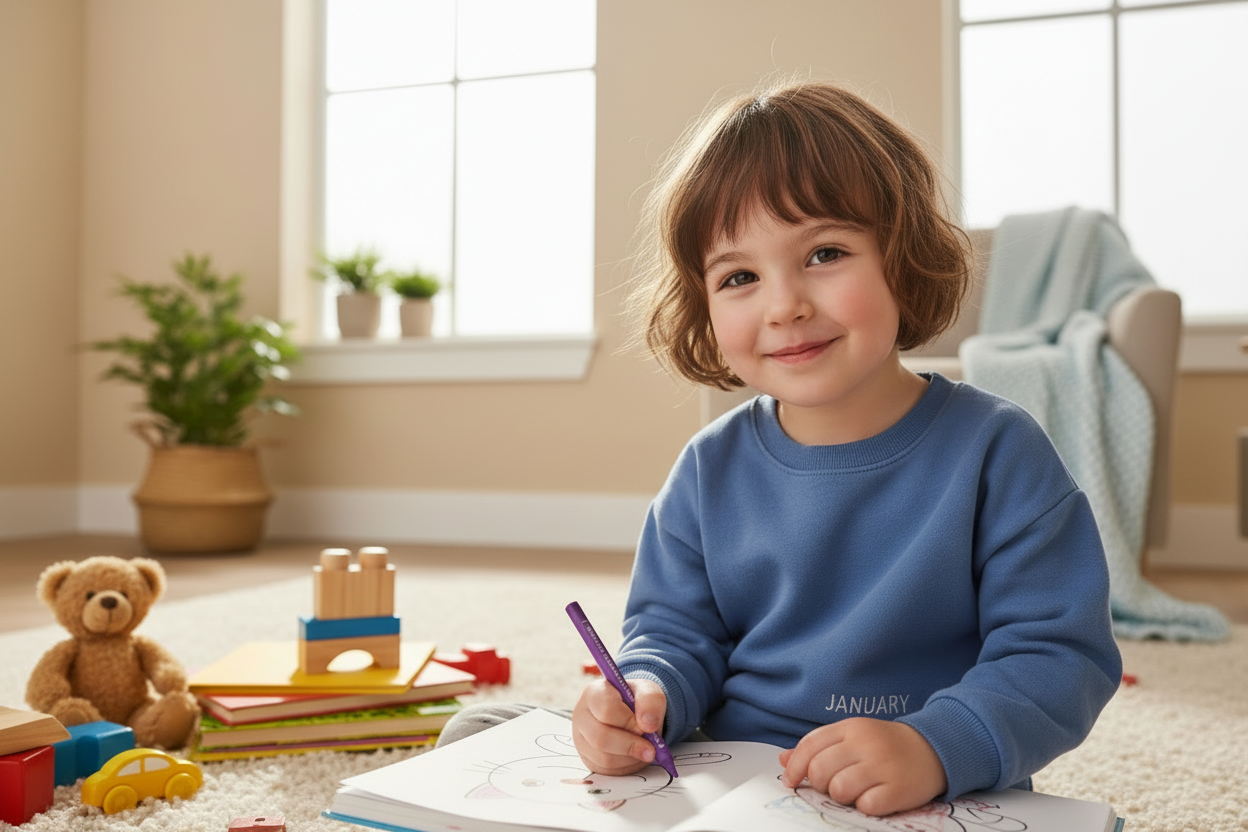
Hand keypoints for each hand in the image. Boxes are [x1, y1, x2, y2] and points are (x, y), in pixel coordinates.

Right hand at [571, 677, 667, 775]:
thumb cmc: (637, 701)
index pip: (607, 710)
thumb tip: (648, 725)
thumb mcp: (649, 692)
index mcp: (593, 693)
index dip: (629, 722)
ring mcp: (581, 739)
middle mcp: (581, 715)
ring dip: (629, 758)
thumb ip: (651, 702)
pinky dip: (625, 767)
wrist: (632, 713)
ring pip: (603, 758)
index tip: (645, 727)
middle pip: (600, 737)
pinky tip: (634, 756)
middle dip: (630, 746)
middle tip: (650, 749)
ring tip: (644, 750)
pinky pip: (605, 770)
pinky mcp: (587, 758)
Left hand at [778, 718, 946, 816]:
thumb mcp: (852, 736)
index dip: (795, 766)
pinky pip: (866, 806)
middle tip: (832, 785)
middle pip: (820, 770)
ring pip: (839, 789)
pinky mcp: (899, 789)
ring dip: (841, 796)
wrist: (933, 748)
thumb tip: (784, 759)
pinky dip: (865, 806)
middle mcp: (866, 743)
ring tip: (854, 791)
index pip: (810, 745)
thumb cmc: (885, 745)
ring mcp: (883, 765)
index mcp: (851, 727)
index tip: (792, 780)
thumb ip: (818, 747)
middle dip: (820, 784)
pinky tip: (873, 798)